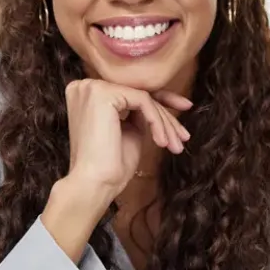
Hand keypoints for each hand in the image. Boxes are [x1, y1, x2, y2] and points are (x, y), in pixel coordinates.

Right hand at [63, 79, 191, 198]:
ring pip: (143, 97)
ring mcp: (93, 88)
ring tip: (176, 145)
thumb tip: (161, 101)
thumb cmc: (109, 165)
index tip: (184, 110)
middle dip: (166, 114)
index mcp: (87, 94)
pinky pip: (143, 101)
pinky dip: (157, 121)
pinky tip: (162, 142)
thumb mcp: (128, 130)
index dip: (159, 102)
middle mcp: (85, 86)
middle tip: (184, 135)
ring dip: (165, 122)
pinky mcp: (103, 94)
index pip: (130, 92)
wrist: (94, 183)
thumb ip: (137, 112)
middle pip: (138, 94)